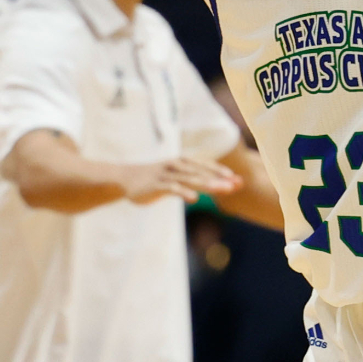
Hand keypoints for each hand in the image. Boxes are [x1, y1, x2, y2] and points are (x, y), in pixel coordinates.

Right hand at [119, 157, 241, 203]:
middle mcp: (176, 166)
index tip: (238, 180)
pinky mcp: (155, 185)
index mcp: (182, 163)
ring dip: (206, 183)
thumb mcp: (175, 178)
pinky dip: (183, 192)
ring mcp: (166, 175)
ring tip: (220, 189)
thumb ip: (195, 182)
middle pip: (201, 173)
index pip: (205, 166)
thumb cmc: (155, 179)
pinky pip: (171, 188)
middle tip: (235, 185)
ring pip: (189, 179)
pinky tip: (194, 198)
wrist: (125, 179)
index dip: (221, 172)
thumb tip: (219, 186)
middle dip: (219, 179)